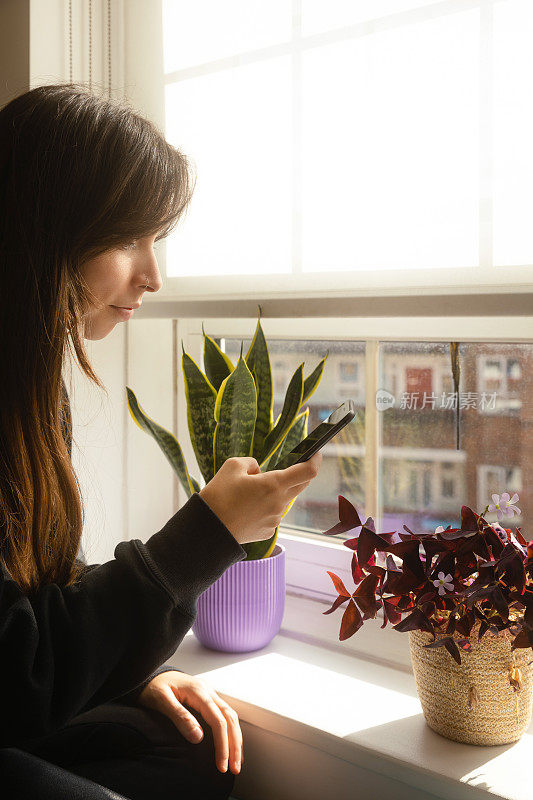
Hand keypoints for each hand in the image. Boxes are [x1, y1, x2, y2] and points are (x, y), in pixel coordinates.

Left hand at [136, 670, 242, 774]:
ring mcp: (209, 694)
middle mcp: (208, 692)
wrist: (149, 674)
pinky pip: (224, 715)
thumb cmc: (154, 687)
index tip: (222, 764)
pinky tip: (231, 744)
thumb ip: (180, 717)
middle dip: (234, 745)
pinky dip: (231, 731)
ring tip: (236, 762)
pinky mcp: (207, 699)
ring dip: (235, 739)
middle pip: (229, 718)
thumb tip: (198, 737)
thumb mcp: (162, 701)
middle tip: (234, 769)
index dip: (222, 744)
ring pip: (230, 716)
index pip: (218, 720)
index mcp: (198, 692)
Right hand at [199, 450, 322, 544]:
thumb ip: (252, 463)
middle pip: (300, 486)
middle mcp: (279, 503)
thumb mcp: (232, 466)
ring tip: (249, 493)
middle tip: (287, 467)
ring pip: (282, 500)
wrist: (208, 530)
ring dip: (274, 492)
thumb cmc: (218, 496)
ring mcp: (275, 519)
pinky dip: (264, 508)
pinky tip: (246, 509)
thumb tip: (259, 472)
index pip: (308, 471)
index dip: (315, 460)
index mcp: (273, 484)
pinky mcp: (267, 531)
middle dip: (299, 475)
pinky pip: (272, 514)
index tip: (316, 452)